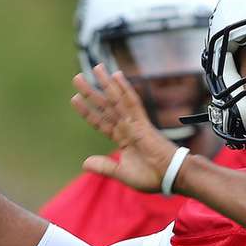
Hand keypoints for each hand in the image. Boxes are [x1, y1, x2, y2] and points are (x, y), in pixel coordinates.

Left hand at [70, 65, 175, 191]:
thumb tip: (85, 163)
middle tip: (77, 78)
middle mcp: (127, 127)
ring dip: (105, 84)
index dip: (87, 111)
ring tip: (95, 68)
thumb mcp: (122, 173)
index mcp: (122, 138)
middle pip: (105, 105)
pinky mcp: (143, 123)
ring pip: (116, 99)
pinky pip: (132, 103)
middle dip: (91, 92)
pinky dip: (124, 89)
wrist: (170, 177)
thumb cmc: (151, 176)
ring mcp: (134, 123)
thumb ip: (104, 167)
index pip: (100, 121)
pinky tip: (116, 76)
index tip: (75, 99)